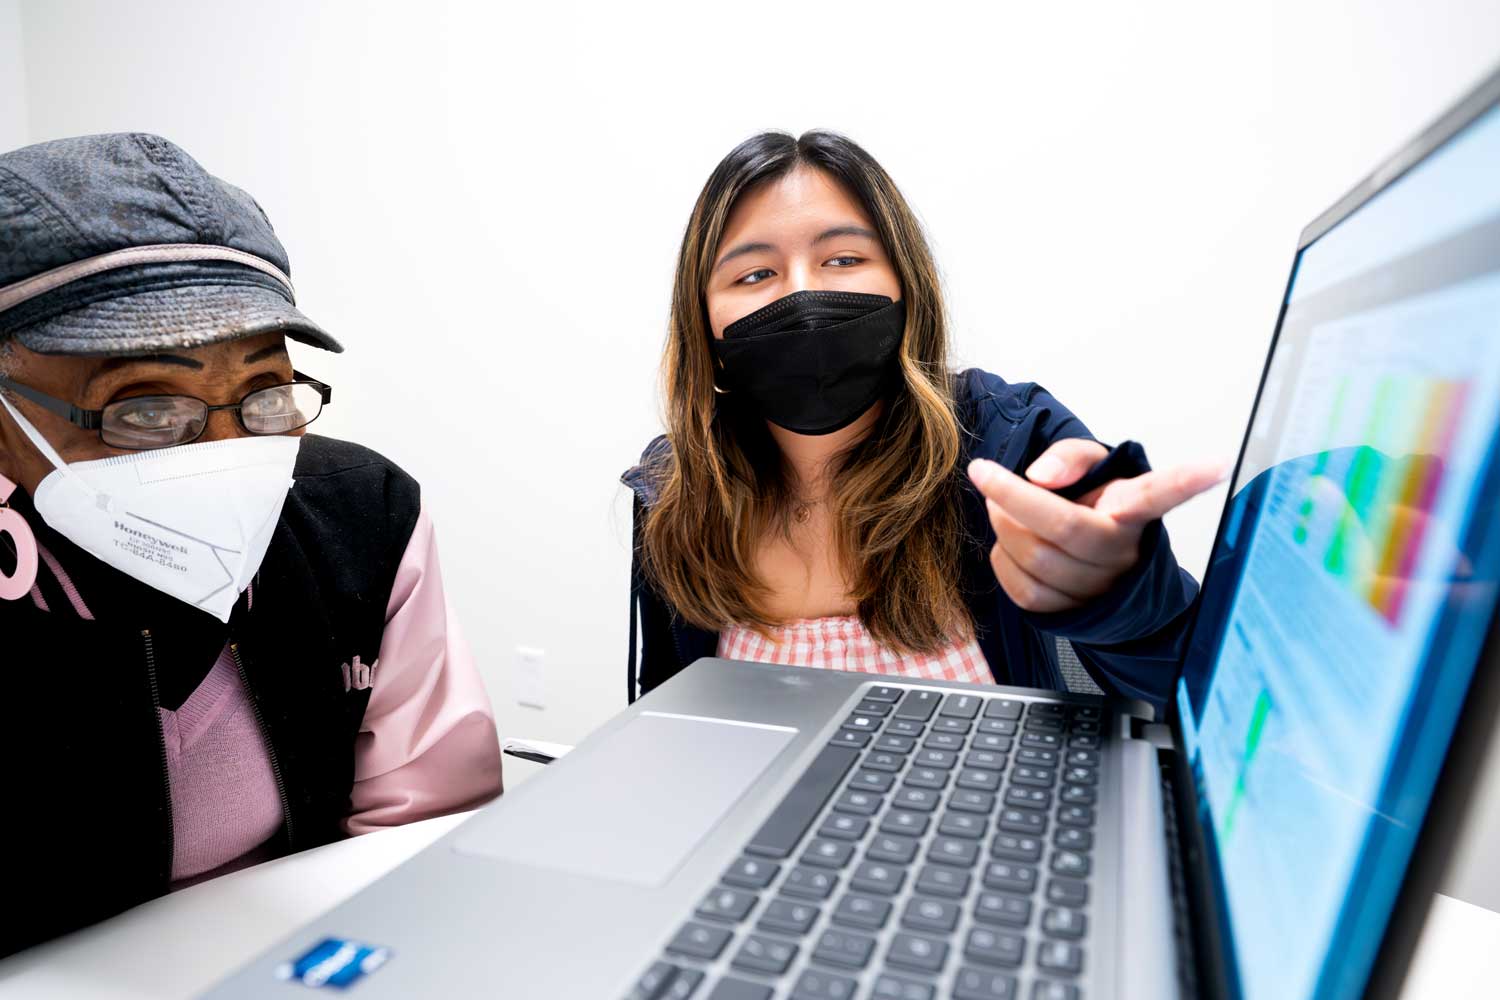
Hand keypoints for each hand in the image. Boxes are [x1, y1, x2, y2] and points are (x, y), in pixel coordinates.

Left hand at [967, 438, 1224, 612]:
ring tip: (999, 507)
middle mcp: (1122, 552)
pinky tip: (1009, 544)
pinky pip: (1023, 591)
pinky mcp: (1071, 613)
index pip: (1159, 494)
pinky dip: (1002, 561)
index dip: (1187, 480)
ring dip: (1001, 528)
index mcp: (1131, 510)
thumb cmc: (1094, 505)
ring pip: (1035, 559)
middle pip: (1063, 526)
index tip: (1219, 464)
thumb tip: (1039, 476)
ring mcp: (1098, 588)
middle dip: (1010, 497)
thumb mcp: (1092, 467)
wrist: (1093, 561)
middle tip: (986, 476)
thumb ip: (1069, 456)